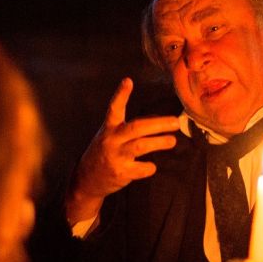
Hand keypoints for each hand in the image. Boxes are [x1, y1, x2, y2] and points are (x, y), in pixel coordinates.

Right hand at [65, 78, 179, 224]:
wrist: (87, 180)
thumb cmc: (104, 153)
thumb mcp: (109, 137)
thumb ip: (128, 129)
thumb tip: (159, 122)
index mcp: (108, 129)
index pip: (114, 108)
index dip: (121, 94)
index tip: (128, 81)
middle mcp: (111, 140)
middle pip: (136, 128)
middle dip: (158, 124)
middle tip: (175, 122)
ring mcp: (115, 156)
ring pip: (141, 146)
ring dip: (159, 142)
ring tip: (172, 141)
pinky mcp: (121, 173)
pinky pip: (142, 168)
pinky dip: (150, 167)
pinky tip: (151, 166)